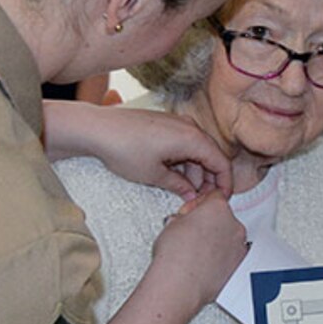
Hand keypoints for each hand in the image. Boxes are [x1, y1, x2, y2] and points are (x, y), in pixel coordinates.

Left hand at [43, 101, 231, 196]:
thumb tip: (190, 194)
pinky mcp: (165, 124)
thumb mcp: (154, 175)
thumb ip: (178, 185)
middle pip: (211, 156)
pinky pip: (183, 144)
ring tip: (184, 192)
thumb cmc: (123, 148)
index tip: (222, 199)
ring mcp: (176, 123)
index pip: (221, 163)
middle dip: (209, 180)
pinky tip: (173, 177)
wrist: (97, 129)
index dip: (225, 184)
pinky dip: (183, 161)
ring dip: (194, 172)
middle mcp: (189, 127)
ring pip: (197, 151)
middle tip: (200, 200)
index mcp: (192, 138)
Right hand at [150, 192, 246, 311]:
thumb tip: (184, 220)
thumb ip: (185, 216)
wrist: (180, 285)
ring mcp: (239, 244)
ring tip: (196, 252)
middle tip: (190, 234)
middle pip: (223, 216)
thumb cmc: (174, 257)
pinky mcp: (240, 263)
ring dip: (216, 240)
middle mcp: (233, 224)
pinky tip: (205, 262)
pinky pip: (231, 253)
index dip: (199, 204)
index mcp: (217, 208)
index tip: (192, 213)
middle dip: (209, 223)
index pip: (213, 195)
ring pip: (228, 235)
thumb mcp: (172, 224)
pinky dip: (222, 256)